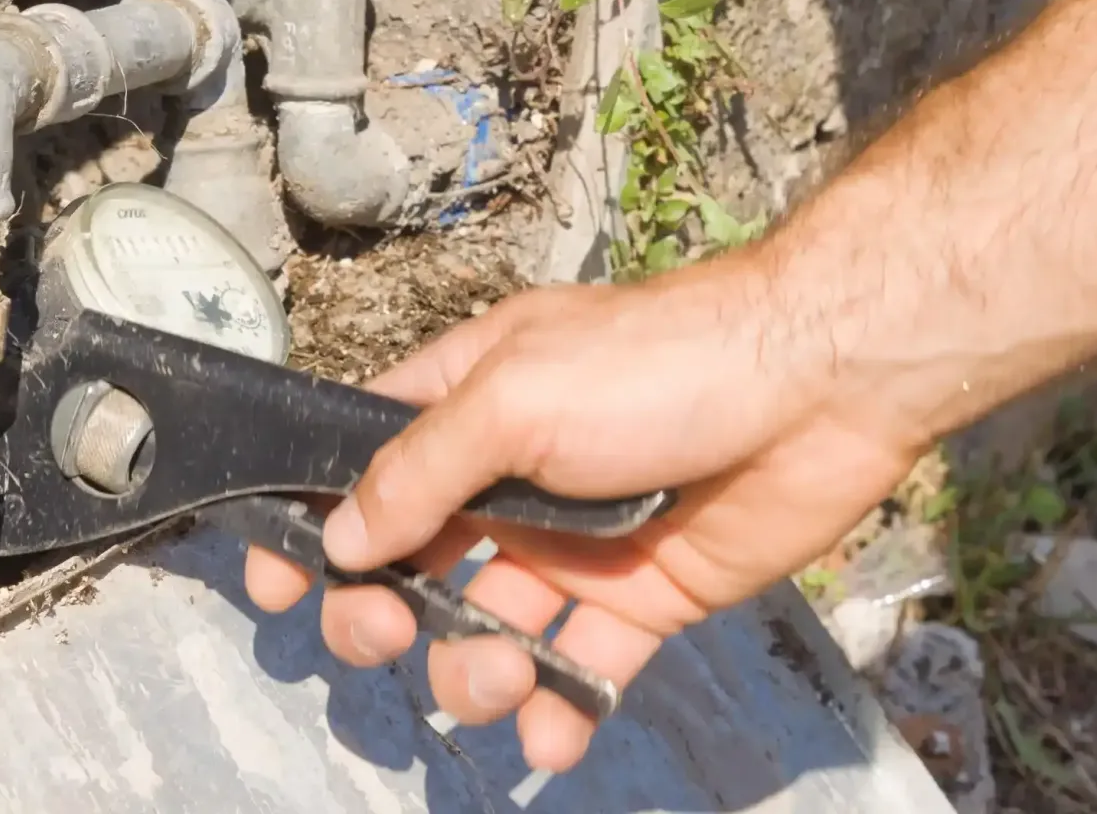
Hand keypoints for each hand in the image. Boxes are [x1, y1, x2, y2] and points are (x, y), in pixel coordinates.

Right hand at [242, 243, 923, 771]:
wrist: (818, 388)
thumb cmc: (663, 364)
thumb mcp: (518, 395)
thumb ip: (422, 469)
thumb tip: (338, 536)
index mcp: (466, 403)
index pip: (361, 466)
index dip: (313, 523)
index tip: (279, 585)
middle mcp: (508, 476)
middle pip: (408, 565)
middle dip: (380, 613)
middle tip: (387, 631)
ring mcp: (571, 543)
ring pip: (484, 630)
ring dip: (470, 670)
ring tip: (499, 673)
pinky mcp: (639, 596)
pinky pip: (576, 670)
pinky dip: (554, 709)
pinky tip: (550, 732)